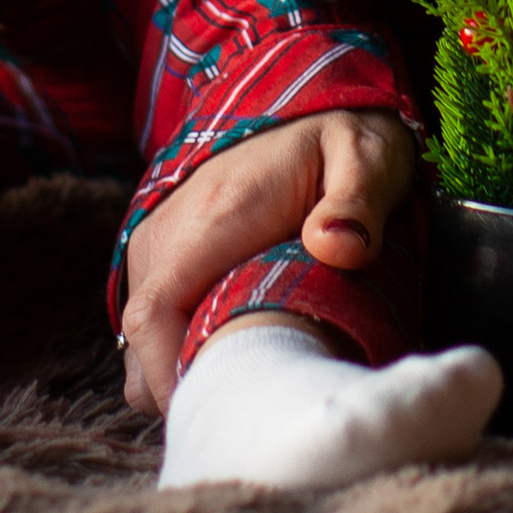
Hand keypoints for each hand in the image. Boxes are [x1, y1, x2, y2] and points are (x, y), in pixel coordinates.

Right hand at [118, 110, 416, 414]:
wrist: (302, 98)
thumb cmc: (341, 137)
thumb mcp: (368, 156)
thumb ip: (358, 201)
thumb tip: (341, 246)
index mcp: (212, 219)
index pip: (155, 315)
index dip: (170, 379)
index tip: (220, 415)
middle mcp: (168, 235)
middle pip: (145, 345)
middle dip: (189, 391)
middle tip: (258, 414)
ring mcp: (158, 246)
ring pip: (144, 342)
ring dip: (185, 371)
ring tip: (255, 385)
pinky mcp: (163, 256)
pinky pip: (155, 324)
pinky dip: (183, 351)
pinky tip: (239, 357)